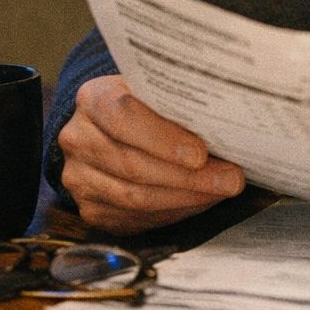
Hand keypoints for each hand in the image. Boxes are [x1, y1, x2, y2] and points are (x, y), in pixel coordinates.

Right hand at [57, 75, 245, 233]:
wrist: (112, 129)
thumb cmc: (147, 106)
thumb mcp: (158, 92)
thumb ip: (180, 103)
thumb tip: (230, 123)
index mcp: (93, 99)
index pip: (123, 117)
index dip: (163, 138)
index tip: (200, 153)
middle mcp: (78, 138)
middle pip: (133, 164)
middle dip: (188, 177)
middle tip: (231, 180)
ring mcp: (80, 177)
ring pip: (134, 197)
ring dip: (186, 198)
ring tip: (222, 191)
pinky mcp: (91, 209)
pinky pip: (134, 218)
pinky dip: (173, 212)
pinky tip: (200, 201)